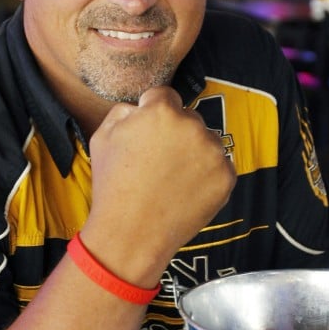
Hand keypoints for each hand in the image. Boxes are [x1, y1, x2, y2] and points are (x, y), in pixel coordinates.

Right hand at [84, 86, 235, 284]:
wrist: (131, 233)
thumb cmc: (113, 186)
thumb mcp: (102, 137)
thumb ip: (124, 111)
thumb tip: (141, 108)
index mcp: (162, 111)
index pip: (165, 96)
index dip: (153, 113)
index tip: (149, 132)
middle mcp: (193, 126)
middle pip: (188, 118)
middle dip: (176, 133)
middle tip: (158, 161)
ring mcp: (214, 152)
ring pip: (206, 142)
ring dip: (194, 153)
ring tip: (171, 179)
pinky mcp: (227, 177)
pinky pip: (219, 166)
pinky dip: (207, 175)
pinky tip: (185, 190)